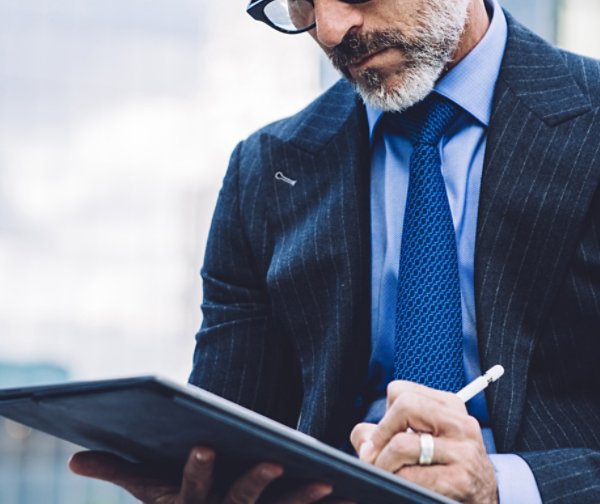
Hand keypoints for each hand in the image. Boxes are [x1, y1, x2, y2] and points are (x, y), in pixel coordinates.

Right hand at [69, 447, 352, 503]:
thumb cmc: (177, 503)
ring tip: (326, 483)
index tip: (204, 444)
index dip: (198, 470)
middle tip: (274, 459)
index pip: (193, 487)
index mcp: (193, 503)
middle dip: (255, 481)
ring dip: (302, 499)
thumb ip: (116, 472)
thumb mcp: (148, 490)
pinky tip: (352, 496)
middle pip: (241, 500)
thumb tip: (74, 460)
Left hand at [350, 381, 497, 503]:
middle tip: (373, 456)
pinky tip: (402, 486)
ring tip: (385, 473)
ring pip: (402, 443)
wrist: (485, 503)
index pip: (399, 391)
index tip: (382, 437)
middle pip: (403, 406)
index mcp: (449, 405)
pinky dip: (397, 481)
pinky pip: (411, 475)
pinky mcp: (460, 480)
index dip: (384, 415)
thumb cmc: (447, 470)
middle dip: (380, 435)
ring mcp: (462, 451)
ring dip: (383, 463)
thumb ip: (388, 432)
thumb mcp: (423, 440)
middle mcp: (459, 423)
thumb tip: (363, 438)